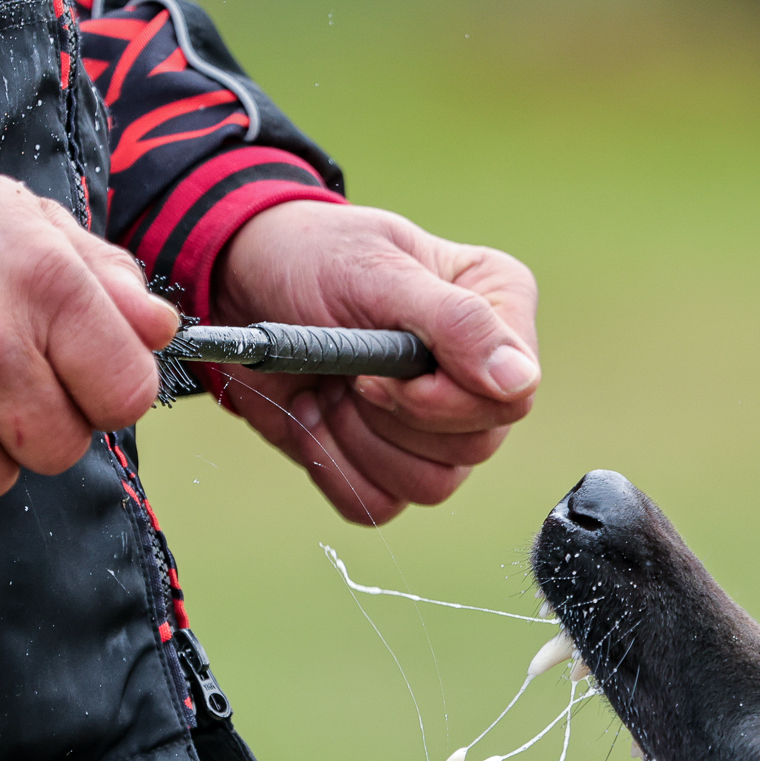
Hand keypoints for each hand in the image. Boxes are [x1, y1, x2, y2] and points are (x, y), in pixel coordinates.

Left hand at [211, 200, 538, 524]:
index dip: (443, 399)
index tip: (379, 370)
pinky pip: (380, 503)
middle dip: (395, 419)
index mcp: (500, 308)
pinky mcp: (387, 460)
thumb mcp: (378, 273)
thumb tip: (519, 382)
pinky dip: (334, 467)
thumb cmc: (313, 257)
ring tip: (328, 389)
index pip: (512, 397)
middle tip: (349, 375)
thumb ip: (455, 323)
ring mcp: (437, 423)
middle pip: (476, 446)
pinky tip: (313, 415)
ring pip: (432, 485)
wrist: (240, 282)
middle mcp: (479, 372)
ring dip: (361, 442)